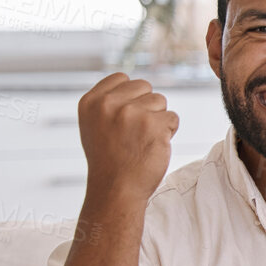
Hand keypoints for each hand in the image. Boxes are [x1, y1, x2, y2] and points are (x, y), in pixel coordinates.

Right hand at [78, 73, 177, 204]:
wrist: (116, 188)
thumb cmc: (109, 158)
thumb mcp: (96, 124)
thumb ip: (109, 102)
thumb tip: (132, 84)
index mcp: (91, 101)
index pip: (122, 78)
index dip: (132, 96)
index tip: (127, 117)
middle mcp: (109, 104)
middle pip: (145, 87)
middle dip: (147, 106)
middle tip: (136, 131)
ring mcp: (131, 113)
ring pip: (161, 101)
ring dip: (159, 119)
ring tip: (143, 139)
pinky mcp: (153, 124)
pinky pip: (173, 118)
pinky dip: (169, 132)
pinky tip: (153, 146)